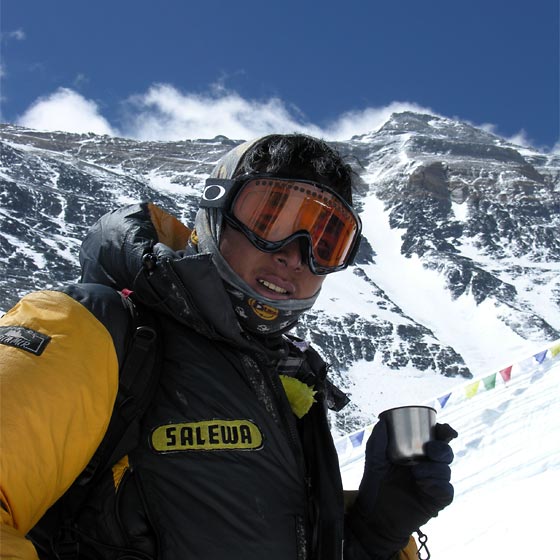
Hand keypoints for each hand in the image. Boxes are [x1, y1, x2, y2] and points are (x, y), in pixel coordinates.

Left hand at [346, 418, 456, 558]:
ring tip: (416, 473)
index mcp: (417, 451)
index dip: (445, 431)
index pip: (436, 438)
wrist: (374, 513)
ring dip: (434, 469)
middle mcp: (428, 465)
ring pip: (446, 470)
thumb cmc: (375, 483)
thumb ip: (379, 440)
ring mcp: (433, 483)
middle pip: (446, 452)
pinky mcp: (435, 501)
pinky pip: (447, 490)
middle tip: (429, 451)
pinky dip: (438, 485)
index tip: (444, 429)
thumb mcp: (374, 459)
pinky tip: (424, 484)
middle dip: (442, 449)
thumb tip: (383, 421)